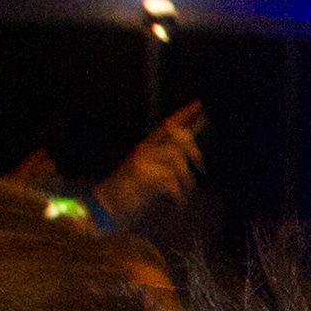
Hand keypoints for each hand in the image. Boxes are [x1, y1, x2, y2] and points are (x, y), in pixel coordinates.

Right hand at [94, 102, 206, 224]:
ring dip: (187, 179)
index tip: (201, 103)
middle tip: (202, 169)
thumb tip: (192, 151)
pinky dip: (179, 194)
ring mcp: (141, 160)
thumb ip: (170, 160)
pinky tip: (177, 203)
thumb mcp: (155, 172)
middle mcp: (144, 148)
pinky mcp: (140, 174)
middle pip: (177, 135)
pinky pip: (170, 179)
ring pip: (176, 157)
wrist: (108, 207)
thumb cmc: (134, 192)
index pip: (169, 124)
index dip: (185, 114)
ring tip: (184, 193)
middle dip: (195, 151)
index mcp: (148, 146)